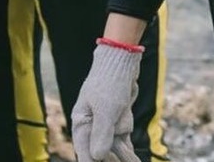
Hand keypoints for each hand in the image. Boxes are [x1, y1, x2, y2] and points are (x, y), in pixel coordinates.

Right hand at [71, 42, 142, 161]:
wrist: (121, 62)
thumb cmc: (110, 83)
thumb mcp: (106, 109)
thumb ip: (102, 133)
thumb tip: (98, 158)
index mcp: (82, 124)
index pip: (85, 152)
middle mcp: (92, 126)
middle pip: (101, 152)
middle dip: (110, 160)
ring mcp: (106, 123)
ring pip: (114, 147)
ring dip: (122, 156)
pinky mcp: (118, 119)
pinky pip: (122, 139)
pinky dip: (127, 149)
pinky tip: (132, 160)